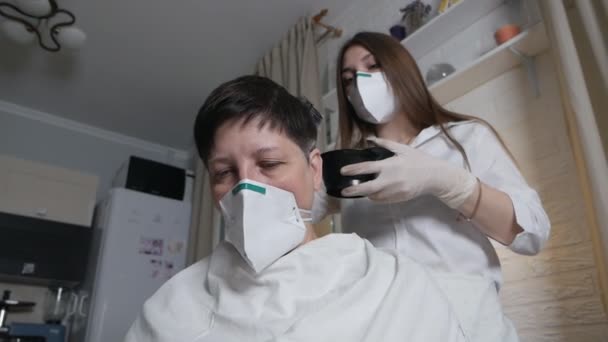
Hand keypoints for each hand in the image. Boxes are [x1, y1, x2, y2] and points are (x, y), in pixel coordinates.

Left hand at [341, 137, 476, 207]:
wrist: (435, 176)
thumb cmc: (418, 160)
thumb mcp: (402, 148)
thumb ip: (385, 143)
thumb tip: (369, 139)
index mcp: (390, 165)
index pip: (366, 168)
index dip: (353, 170)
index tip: (343, 171)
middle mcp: (390, 180)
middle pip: (367, 188)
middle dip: (353, 190)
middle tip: (344, 190)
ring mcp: (395, 192)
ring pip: (374, 196)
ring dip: (366, 194)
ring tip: (360, 189)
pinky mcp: (399, 199)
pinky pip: (383, 200)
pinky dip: (376, 197)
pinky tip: (374, 192)